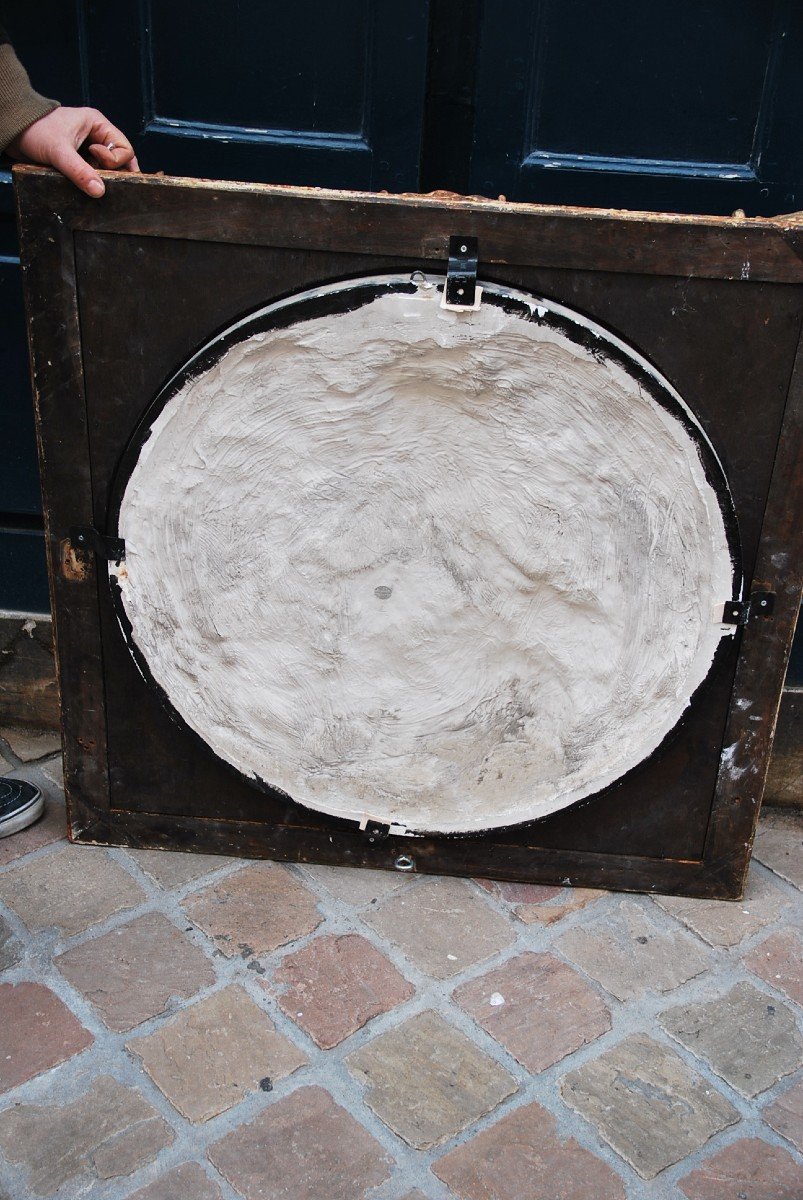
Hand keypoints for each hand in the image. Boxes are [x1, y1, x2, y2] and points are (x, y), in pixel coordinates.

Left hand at [7, 106, 139, 197]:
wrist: (13, 132)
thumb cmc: (34, 131)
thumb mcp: (59, 152)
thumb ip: (79, 171)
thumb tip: (100, 191)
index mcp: (97, 124)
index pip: (125, 148)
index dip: (116, 160)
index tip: (96, 160)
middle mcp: (96, 135)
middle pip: (119, 159)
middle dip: (112, 172)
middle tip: (101, 181)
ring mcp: (87, 148)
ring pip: (107, 168)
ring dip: (101, 178)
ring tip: (89, 181)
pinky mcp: (78, 159)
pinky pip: (93, 173)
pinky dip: (91, 180)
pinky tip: (84, 184)